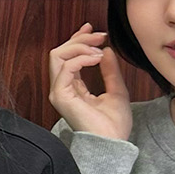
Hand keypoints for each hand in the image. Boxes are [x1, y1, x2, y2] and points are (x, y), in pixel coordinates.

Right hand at [49, 24, 132, 139]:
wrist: (113, 143)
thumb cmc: (113, 125)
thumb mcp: (117, 90)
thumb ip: (110, 71)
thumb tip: (106, 51)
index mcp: (72, 87)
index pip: (67, 57)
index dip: (78, 39)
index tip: (94, 30)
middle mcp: (62, 88)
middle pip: (60, 52)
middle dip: (80, 39)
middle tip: (100, 36)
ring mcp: (59, 91)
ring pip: (58, 55)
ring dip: (80, 46)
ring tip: (99, 49)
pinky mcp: (60, 95)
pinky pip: (66, 67)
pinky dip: (82, 58)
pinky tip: (97, 58)